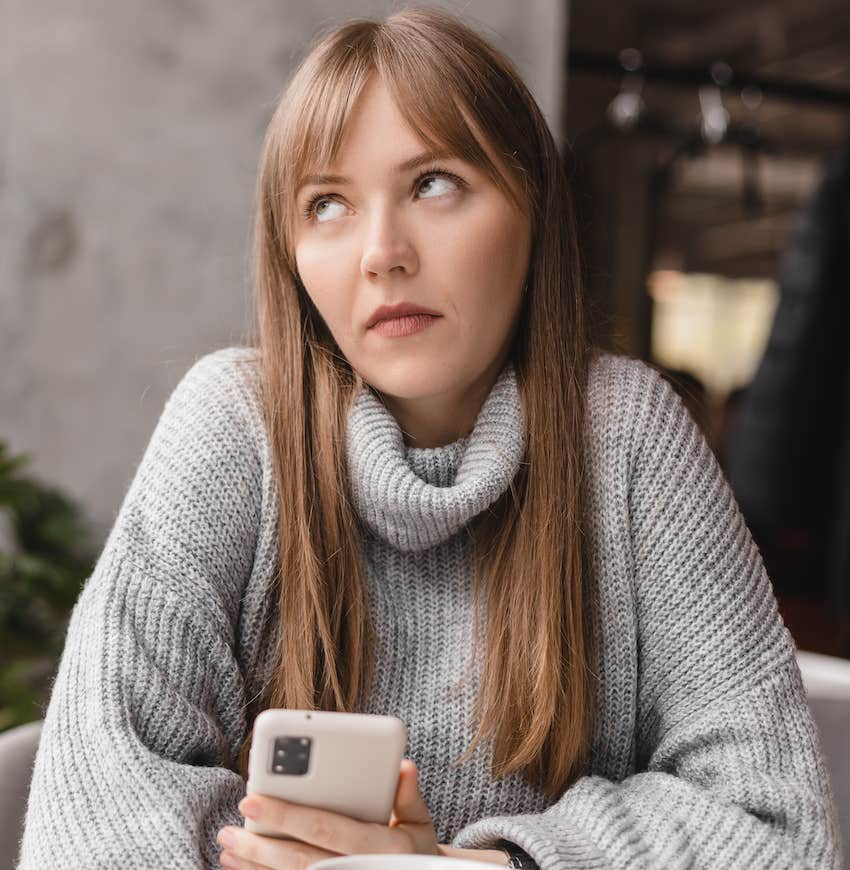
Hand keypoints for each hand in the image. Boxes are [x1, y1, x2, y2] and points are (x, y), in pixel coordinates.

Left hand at [216, 758, 438, 868]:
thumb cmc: (412, 848)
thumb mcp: (420, 822)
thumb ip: (409, 796)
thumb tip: (403, 766)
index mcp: (382, 848)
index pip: (327, 828)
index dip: (288, 815)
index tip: (253, 799)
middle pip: (301, 860)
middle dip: (260, 845)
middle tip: (229, 828)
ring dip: (255, 866)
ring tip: (228, 845)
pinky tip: (242, 867)